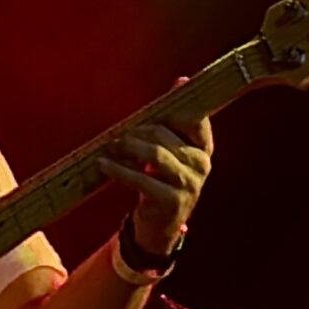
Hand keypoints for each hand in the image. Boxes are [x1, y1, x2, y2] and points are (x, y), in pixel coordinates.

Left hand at [98, 85, 212, 258]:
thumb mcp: (169, 156)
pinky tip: (103, 165)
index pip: (196, 120)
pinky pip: (141, 179)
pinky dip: (119, 170)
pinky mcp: (173, 201)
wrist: (159, 229)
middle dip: (136, 132)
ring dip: (126, 148)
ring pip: (154, 154)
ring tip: (109, 147)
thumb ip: (170, 124)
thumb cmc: (161, 183)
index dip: (182, 104)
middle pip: (164, 134)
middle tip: (116, 136)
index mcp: (204, 150)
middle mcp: (202, 165)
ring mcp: (190, 184)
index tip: (175, 87)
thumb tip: (181, 80)